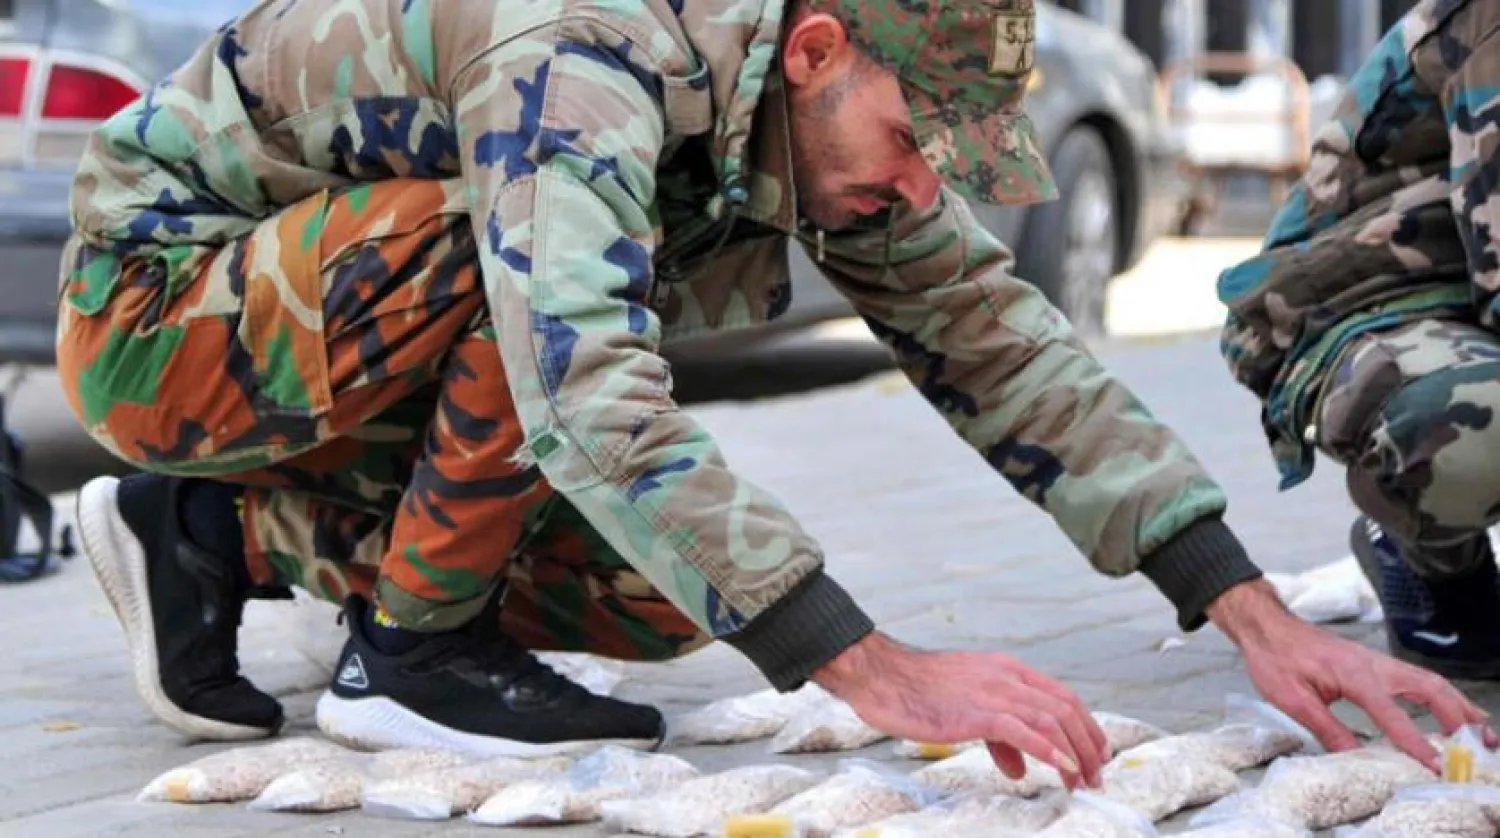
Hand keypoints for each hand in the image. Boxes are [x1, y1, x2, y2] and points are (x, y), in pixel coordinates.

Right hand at [812, 631, 1108, 788]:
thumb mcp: (966, 707)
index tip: (1097, 752)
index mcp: (1007, 669)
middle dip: (1089, 744)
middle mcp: (1007, 677)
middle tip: (1098, 774)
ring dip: (1075, 753)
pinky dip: (1050, 751)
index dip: (1086, 725)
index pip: (1061, 695)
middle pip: (1066, 708)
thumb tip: (1019, 767)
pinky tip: (1063, 768)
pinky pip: (1024, 732)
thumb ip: (998, 735)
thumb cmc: (917, 691)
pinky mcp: (977, 713)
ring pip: (1052, 720)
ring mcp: (993, 693)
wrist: (882, 676)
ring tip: (1083, 780)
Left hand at [1209, 579, 1494, 770]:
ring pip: (1429, 681)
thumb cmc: (1276, 658)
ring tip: (1480, 731)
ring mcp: (1378, 662)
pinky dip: (1442, 696)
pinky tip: (1452, 711)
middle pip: (1429, 687)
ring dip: (1457, 705)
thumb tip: (1353, 758)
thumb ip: (1326, 728)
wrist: (1268, 627)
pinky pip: (1418, 679)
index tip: (1433, 765)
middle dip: (1457, 716)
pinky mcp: (1377, 665)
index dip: (1414, 740)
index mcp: (1353, 673)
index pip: (1391, 711)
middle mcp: (1374, 664)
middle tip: (1479, 744)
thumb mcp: (1292, 699)